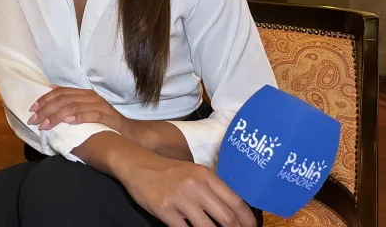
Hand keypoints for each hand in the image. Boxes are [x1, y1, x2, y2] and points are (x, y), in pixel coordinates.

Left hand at [29, 86, 125, 131]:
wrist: (129, 132)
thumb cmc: (104, 123)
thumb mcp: (86, 109)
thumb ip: (71, 101)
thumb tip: (51, 91)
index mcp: (84, 93)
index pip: (60, 92)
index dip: (44, 99)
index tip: (32, 109)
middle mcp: (91, 96)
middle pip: (64, 99)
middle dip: (46, 109)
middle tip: (34, 120)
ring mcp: (99, 105)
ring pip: (73, 106)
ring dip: (56, 116)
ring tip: (45, 125)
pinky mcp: (107, 116)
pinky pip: (91, 115)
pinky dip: (78, 117)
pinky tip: (68, 122)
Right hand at [123, 155, 255, 226]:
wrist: (137, 165)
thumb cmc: (169, 172)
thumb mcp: (194, 173)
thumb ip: (212, 189)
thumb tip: (234, 213)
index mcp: (206, 175)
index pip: (236, 202)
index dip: (247, 220)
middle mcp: (196, 186)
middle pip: (227, 218)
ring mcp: (180, 199)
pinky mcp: (166, 210)